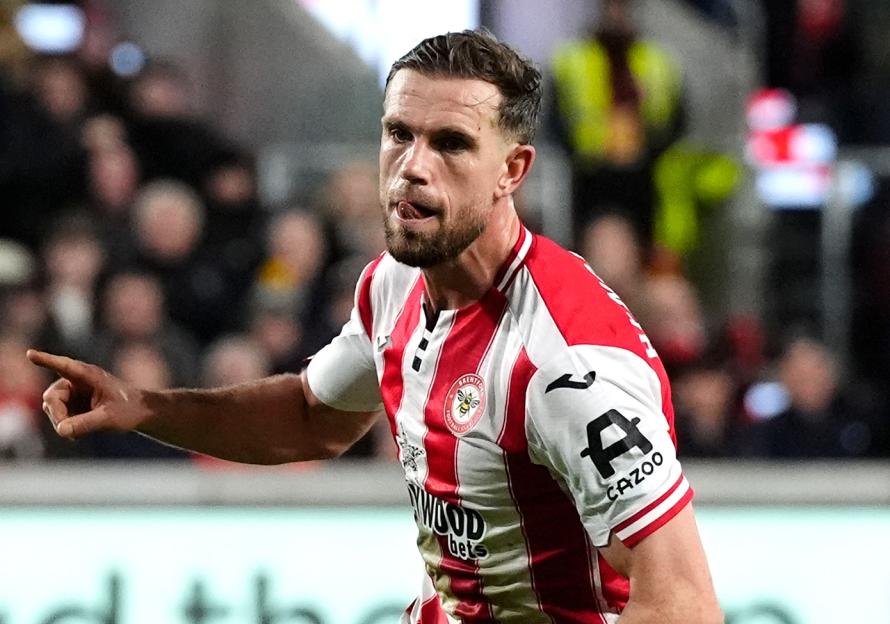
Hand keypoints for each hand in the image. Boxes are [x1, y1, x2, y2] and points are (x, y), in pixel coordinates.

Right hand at [26, 350, 147, 439]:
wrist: (138, 412)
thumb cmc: (128, 409)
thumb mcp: (108, 418)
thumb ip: (85, 424)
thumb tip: (61, 430)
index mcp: (88, 375)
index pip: (64, 366)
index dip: (46, 360)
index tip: (30, 354)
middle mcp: (76, 380)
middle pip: (52, 397)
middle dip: (57, 415)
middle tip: (67, 431)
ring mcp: (72, 391)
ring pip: (51, 407)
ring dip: (60, 421)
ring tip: (79, 433)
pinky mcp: (71, 403)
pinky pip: (58, 416)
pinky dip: (64, 425)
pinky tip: (77, 434)